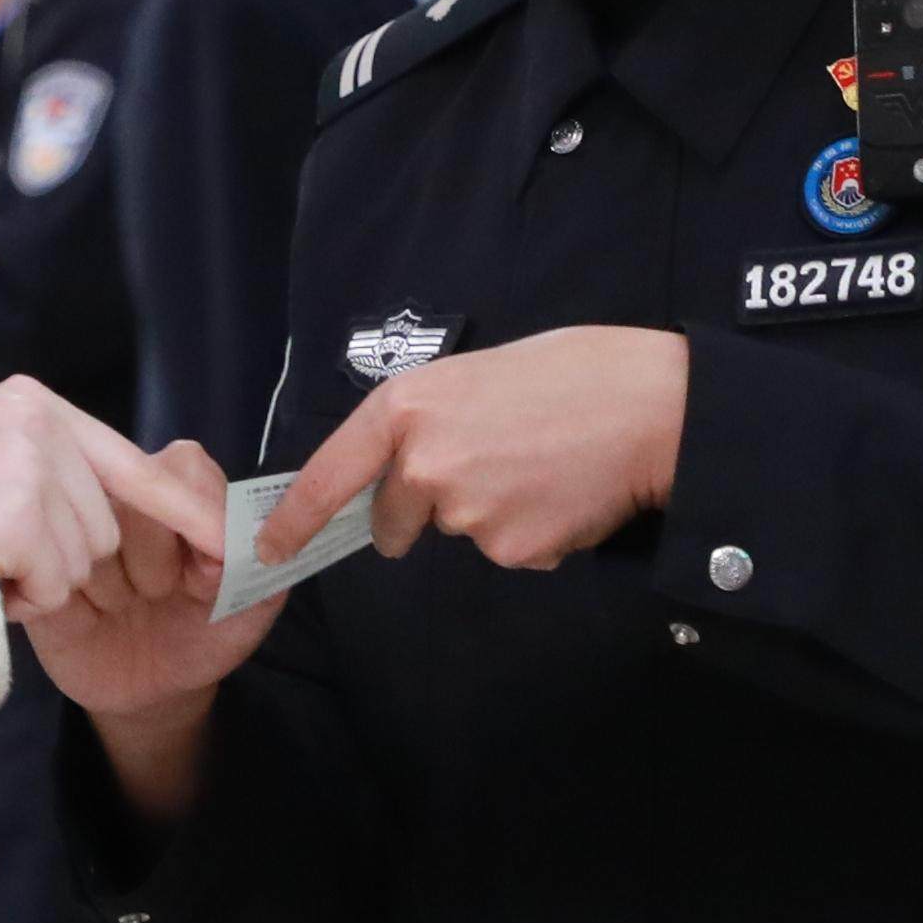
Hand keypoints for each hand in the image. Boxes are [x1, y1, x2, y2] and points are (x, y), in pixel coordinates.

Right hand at [0, 376, 225, 617]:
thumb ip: (50, 475)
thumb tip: (135, 513)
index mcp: (31, 403)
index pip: (129, 464)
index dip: (183, 510)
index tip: (233, 543)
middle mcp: (34, 419)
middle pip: (104, 524)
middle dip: (57, 557)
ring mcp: (25, 462)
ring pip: (82, 559)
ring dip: (33, 580)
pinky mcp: (16, 512)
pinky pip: (56, 585)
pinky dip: (19, 599)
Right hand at [18, 439, 275, 823]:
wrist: (154, 689)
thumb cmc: (205, 631)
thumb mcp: (250, 604)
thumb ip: (256, 566)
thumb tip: (241, 540)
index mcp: (175, 486)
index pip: (182, 471)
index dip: (200, 529)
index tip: (208, 579)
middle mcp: (117, 491)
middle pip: (132, 506)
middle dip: (156, 570)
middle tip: (156, 598)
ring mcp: (69, 524)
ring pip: (89, 543)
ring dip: (112, 593)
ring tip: (118, 609)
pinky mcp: (32, 564)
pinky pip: (47, 576)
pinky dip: (73, 609)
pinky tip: (84, 620)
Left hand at [269, 327, 690, 572]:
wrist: (651, 406)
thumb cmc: (571, 373)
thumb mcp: (473, 375)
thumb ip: (426, 422)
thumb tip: (403, 468)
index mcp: (406, 407)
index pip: (329, 475)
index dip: (295, 519)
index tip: (271, 549)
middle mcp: (422, 464)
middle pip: (396, 518)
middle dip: (423, 510)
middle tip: (489, 464)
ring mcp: (464, 513)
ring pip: (461, 531)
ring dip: (493, 512)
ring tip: (543, 463)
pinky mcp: (508, 549)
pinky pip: (507, 550)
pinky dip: (532, 531)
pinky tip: (564, 493)